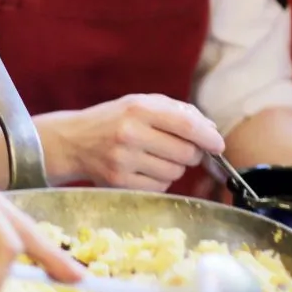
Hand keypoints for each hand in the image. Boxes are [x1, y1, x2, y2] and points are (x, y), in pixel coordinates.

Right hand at [44, 94, 224, 191]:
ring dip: (174, 167)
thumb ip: (176, 112)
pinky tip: (144, 169)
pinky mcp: (119, 182)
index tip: (218, 145)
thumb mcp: (139, 104)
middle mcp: (130, 134)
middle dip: (192, 153)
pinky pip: (160, 187)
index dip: (208, 137)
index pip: (185, 125)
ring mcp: (123, 160)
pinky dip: (160, 180)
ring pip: (175, 173)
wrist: (72, 141)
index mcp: (138, 109)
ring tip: (156, 156)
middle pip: (185, 153)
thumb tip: (211, 130)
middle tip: (182, 148)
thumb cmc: (114, 120)